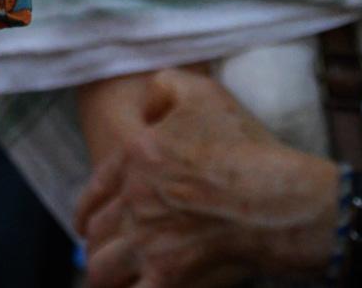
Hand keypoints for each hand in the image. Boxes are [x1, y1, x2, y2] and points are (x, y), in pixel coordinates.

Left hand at [75, 69, 338, 287]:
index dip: (84, 211)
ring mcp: (149, 241)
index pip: (94, 191)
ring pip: (103, 268)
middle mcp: (134, 201)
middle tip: (103, 252)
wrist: (279, 198)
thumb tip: (144, 112)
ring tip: (113, 277)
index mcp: (135, 157)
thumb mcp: (200, 92)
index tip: (83, 224)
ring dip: (104, 273)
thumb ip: (160, 91)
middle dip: (96, 245)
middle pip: (96, 234)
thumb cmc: (246, 146)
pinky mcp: (170, 274)